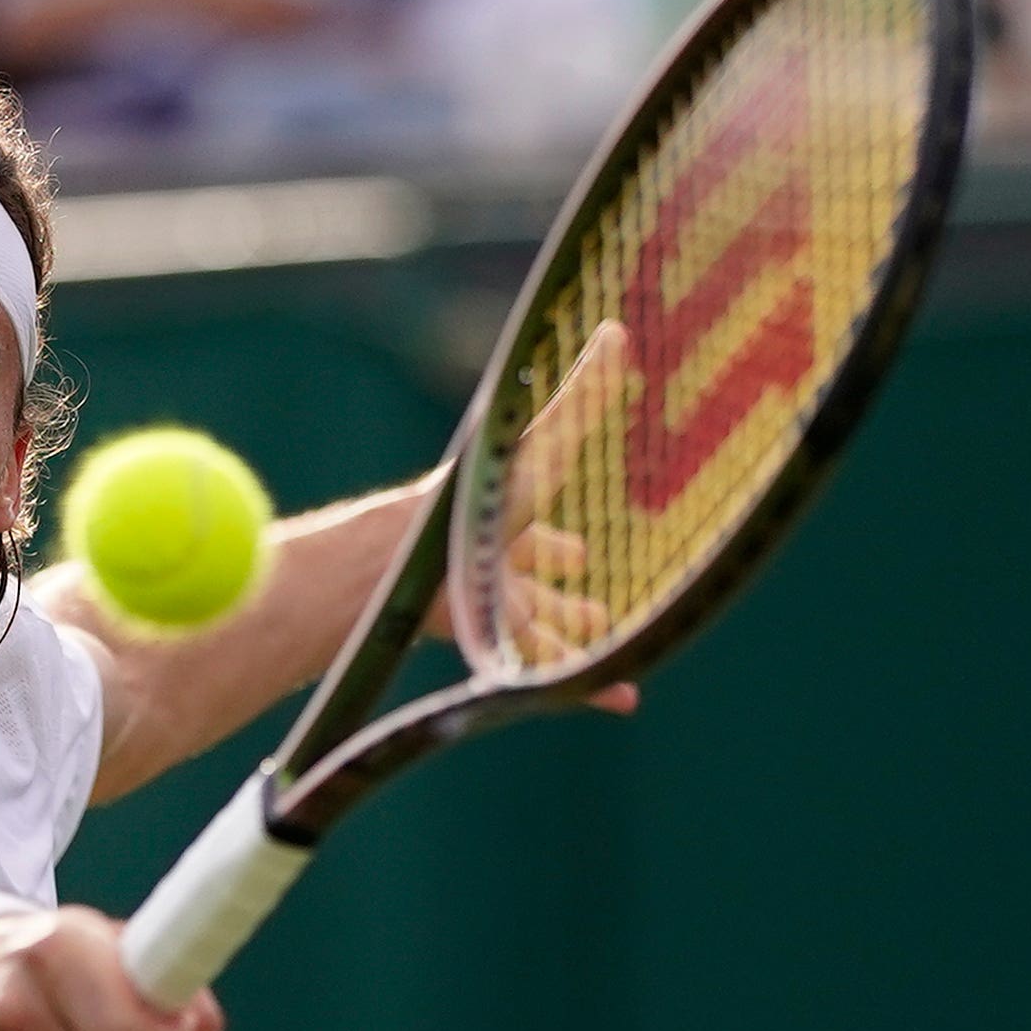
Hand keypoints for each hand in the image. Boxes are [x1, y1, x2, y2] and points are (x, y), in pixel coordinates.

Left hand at [429, 320, 639, 715]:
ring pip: (540, 633)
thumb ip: (581, 398)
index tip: (582, 553)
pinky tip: (616, 699)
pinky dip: (580, 687)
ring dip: (576, 645)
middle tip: (595, 607)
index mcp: (504, 517)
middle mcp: (495, 564)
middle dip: (566, 594)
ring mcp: (490, 607)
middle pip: (534, 582)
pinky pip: (539, 673)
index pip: (540, 530)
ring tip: (614, 661)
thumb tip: (618, 332)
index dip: (562, 543)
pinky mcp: (488, 646)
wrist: (412, 563)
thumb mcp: (540, 445)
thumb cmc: (476, 498)